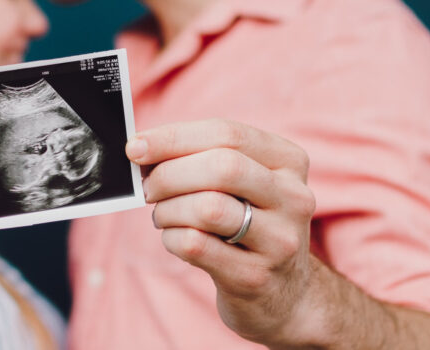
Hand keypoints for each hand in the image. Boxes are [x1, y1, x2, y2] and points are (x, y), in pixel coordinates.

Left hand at [129, 119, 318, 344]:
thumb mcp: (244, 186)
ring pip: (208, 208)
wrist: (284, 294)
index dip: (174, 137)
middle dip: (170, 174)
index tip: (136, 147)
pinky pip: (196, 245)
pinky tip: (174, 239)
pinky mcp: (255, 276)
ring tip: (163, 216)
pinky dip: (171, 238)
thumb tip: (143, 148)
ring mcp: (279, 241)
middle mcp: (293, 198)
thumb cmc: (249, 226)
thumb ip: (203, 159)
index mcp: (289, 162)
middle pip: (222, 167)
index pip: (227, 134)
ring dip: (168, 209)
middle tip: (148, 188)